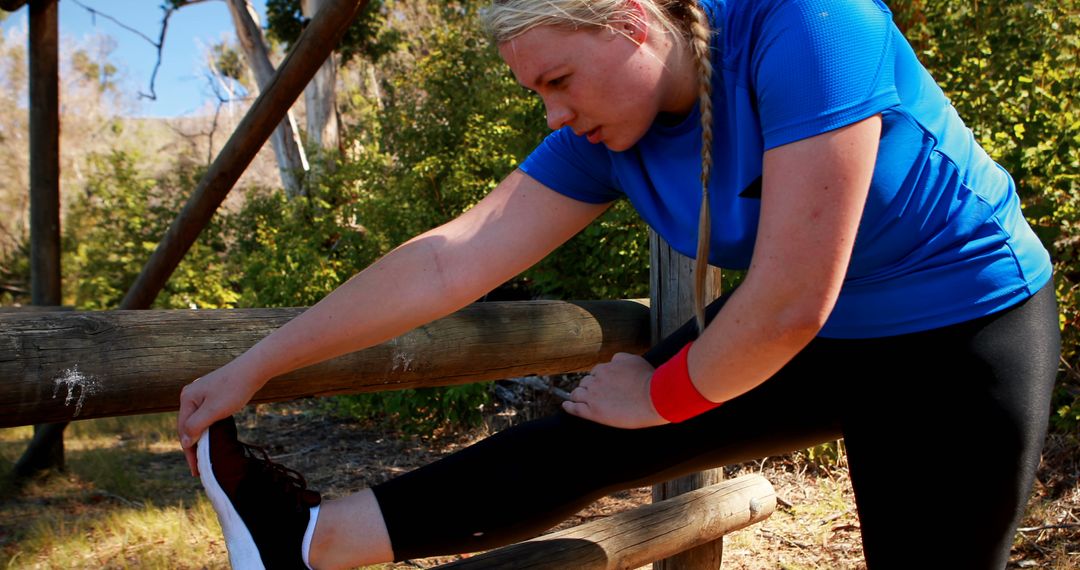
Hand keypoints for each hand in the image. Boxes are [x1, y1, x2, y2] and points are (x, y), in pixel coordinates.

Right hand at [177, 362, 260, 476]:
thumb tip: (185, 441)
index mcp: (187, 398)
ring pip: (197, 422)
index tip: (196, 469)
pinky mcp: (213, 396)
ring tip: (203, 458)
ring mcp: (202, 395)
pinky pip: (206, 417)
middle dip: (193, 447)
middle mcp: (191, 396)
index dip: (189, 452)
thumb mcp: (213, 410)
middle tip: (199, 468)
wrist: (253, 369)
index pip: (183, 430)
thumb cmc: (233, 389)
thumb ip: (197, 426)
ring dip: (200, 439)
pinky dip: (207, 430)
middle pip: (188, 427)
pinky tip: (211, 440)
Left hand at [562, 352, 669, 428]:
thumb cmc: (649, 380)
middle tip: (595, 394)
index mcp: (606, 368)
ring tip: (580, 401)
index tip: (602, 384)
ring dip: (578, 396)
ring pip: (577, 394)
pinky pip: (574, 408)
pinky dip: (569, 406)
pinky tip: (566, 406)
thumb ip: (620, 359)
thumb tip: (612, 360)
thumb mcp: (634, 360)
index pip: (596, 372)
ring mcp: (593, 397)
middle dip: (588, 387)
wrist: (655, 398)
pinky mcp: (593, 412)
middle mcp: (597, 380)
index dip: (598, 379)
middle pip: (585, 382)